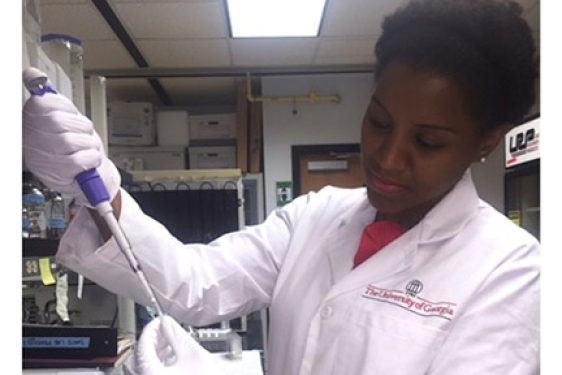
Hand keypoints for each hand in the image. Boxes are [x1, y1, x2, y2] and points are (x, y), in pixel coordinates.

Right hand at [22, 86, 119, 206]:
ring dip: (88, 144)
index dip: (64, 106)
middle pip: (59, 121)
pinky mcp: (58, 174)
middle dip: (80, 126)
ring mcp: (44, 158)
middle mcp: (31, 140)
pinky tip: (87, 162)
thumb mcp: (63, 118)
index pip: (43, 103)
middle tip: (81, 134)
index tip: (69, 114)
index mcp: (30, 121)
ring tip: (84, 149)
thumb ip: (51, 98)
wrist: (89, 177)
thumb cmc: (75, 146)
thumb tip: (33, 74)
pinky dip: (91, 158)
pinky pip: (81, 159)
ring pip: (73, 140)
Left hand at [124, 315, 228, 374]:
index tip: (160, 321)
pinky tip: (170, 362)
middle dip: (149, 341)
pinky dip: (154, 368)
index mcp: (150, 374)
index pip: (142, 344)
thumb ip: (178, 336)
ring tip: (168, 346)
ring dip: (151, 355)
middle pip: (136, 358)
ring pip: (140, 370)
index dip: (151, 329)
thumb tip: (168, 324)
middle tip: (164, 331)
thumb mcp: (195, 356)